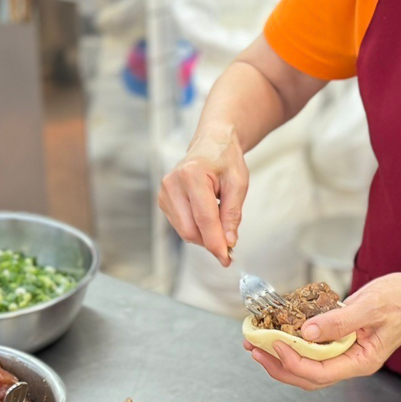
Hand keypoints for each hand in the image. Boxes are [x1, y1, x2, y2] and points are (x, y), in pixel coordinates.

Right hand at [158, 125, 248, 266]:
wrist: (211, 143)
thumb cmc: (225, 160)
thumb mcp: (238, 183)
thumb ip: (232, 213)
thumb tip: (228, 242)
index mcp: (192, 175)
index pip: (203, 218)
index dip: (215, 242)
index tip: (226, 258)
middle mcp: (172, 183)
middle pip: (190, 229)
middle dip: (210, 242)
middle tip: (229, 246)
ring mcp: (164, 192)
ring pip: (184, 231)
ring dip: (204, 235)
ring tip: (220, 219)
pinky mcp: (163, 200)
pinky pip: (180, 225)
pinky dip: (196, 228)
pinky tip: (207, 215)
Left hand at [246, 273, 400, 389]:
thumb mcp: (370, 306)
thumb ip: (339, 321)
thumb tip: (305, 332)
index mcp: (361, 362)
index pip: (319, 373)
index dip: (292, 362)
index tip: (273, 343)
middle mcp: (351, 363)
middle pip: (307, 377)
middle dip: (277, 365)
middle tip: (253, 348)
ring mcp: (346, 354)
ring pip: (307, 367)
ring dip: (280, 357)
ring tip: (257, 343)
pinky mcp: (341, 342)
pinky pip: (312, 350)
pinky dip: (292, 344)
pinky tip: (277, 332)